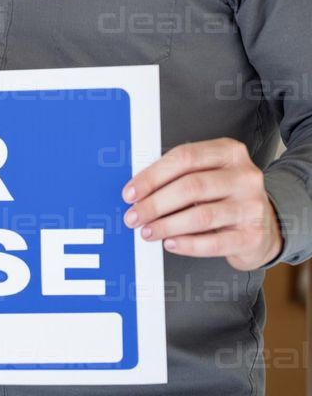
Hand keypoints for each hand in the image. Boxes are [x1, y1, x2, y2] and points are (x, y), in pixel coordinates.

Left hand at [123, 138, 282, 270]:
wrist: (266, 224)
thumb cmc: (224, 194)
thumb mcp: (207, 172)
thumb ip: (178, 174)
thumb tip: (137, 190)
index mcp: (229, 152)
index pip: (184, 157)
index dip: (152, 175)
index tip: (130, 192)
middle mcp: (244, 176)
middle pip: (190, 187)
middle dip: (155, 203)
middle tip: (133, 216)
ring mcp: (252, 206)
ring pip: (201, 216)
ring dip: (167, 226)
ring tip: (147, 231)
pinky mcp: (253, 236)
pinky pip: (214, 243)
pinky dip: (187, 244)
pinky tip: (170, 243)